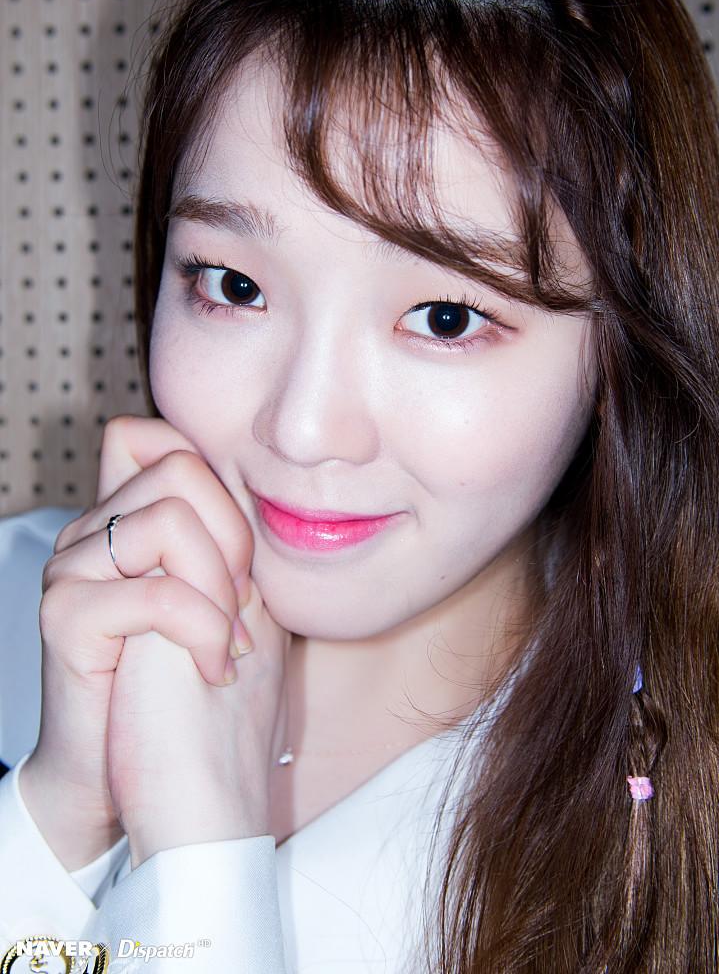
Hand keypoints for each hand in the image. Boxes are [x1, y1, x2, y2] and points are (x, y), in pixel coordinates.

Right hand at [19, 415, 259, 869]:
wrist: (132, 777)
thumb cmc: (187, 690)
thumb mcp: (225, 599)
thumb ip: (230, 541)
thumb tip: (268, 487)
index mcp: (121, 520)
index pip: (151, 436)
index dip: (211, 472)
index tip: (239, 552)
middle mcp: (88, 533)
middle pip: (180, 468)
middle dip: (234, 537)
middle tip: (241, 605)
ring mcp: (70, 569)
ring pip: (171, 521)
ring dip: (222, 588)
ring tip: (227, 641)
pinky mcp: (66, 616)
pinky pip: (159, 593)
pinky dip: (204, 631)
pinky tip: (212, 669)